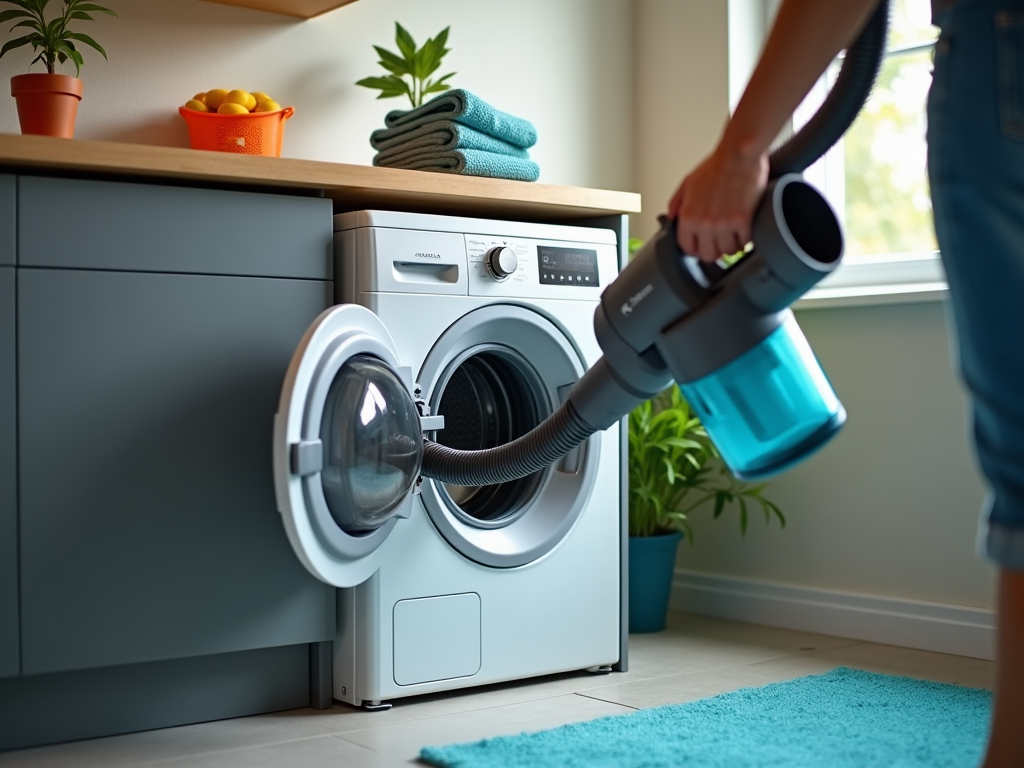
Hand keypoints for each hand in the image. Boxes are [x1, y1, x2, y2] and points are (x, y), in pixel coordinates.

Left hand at [668, 141, 768, 262]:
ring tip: (733, 234)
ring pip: (728, 251)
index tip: (701, 245)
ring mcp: (724, 224)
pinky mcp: (744, 222)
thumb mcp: (688, 182)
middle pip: (708, 255)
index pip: (687, 247)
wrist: (739, 154)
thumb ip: (677, 202)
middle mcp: (704, 224)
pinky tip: (744, 229)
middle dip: (714, 250)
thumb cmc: (716, 165)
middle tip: (719, 242)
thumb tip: (671, 217)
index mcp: (688, 216)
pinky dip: (745, 238)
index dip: (695, 248)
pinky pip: (745, 242)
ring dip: (731, 244)